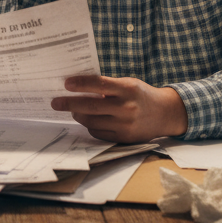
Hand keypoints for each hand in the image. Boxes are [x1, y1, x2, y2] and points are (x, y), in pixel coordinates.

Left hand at [51, 74, 187, 141]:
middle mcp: (127, 108)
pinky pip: (99, 134)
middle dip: (70, 104)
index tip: (66, 83)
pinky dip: (90, 127)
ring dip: (78, 115)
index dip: (81, 83)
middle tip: (56, 102)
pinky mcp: (124, 139)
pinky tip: (88, 120)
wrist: (165, 114)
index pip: (99, 84)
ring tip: (73, 110)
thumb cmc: (141, 94)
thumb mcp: (128, 84)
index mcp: (127, 89)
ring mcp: (126, 125)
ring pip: (92, 122)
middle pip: (91, 106)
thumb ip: (107, 86)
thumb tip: (78, 87)